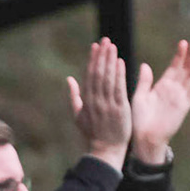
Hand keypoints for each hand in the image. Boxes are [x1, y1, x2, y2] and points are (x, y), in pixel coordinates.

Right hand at [68, 39, 130, 170]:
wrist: (105, 151)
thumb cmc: (93, 134)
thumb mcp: (79, 115)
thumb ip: (74, 96)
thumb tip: (69, 79)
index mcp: (87, 101)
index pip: (89, 76)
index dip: (92, 60)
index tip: (95, 46)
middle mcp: (96, 101)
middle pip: (98, 74)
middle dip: (101, 56)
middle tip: (105, 40)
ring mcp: (107, 105)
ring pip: (108, 79)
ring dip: (110, 61)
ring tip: (112, 46)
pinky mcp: (119, 109)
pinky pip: (118, 88)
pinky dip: (119, 74)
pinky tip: (120, 62)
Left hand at [131, 40, 189, 163]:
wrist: (145, 137)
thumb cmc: (139, 119)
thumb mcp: (140, 96)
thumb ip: (144, 81)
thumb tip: (145, 65)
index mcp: (163, 86)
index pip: (175, 67)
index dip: (180, 55)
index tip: (183, 43)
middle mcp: (174, 90)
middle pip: (186, 69)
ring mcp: (180, 97)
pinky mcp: (184, 106)